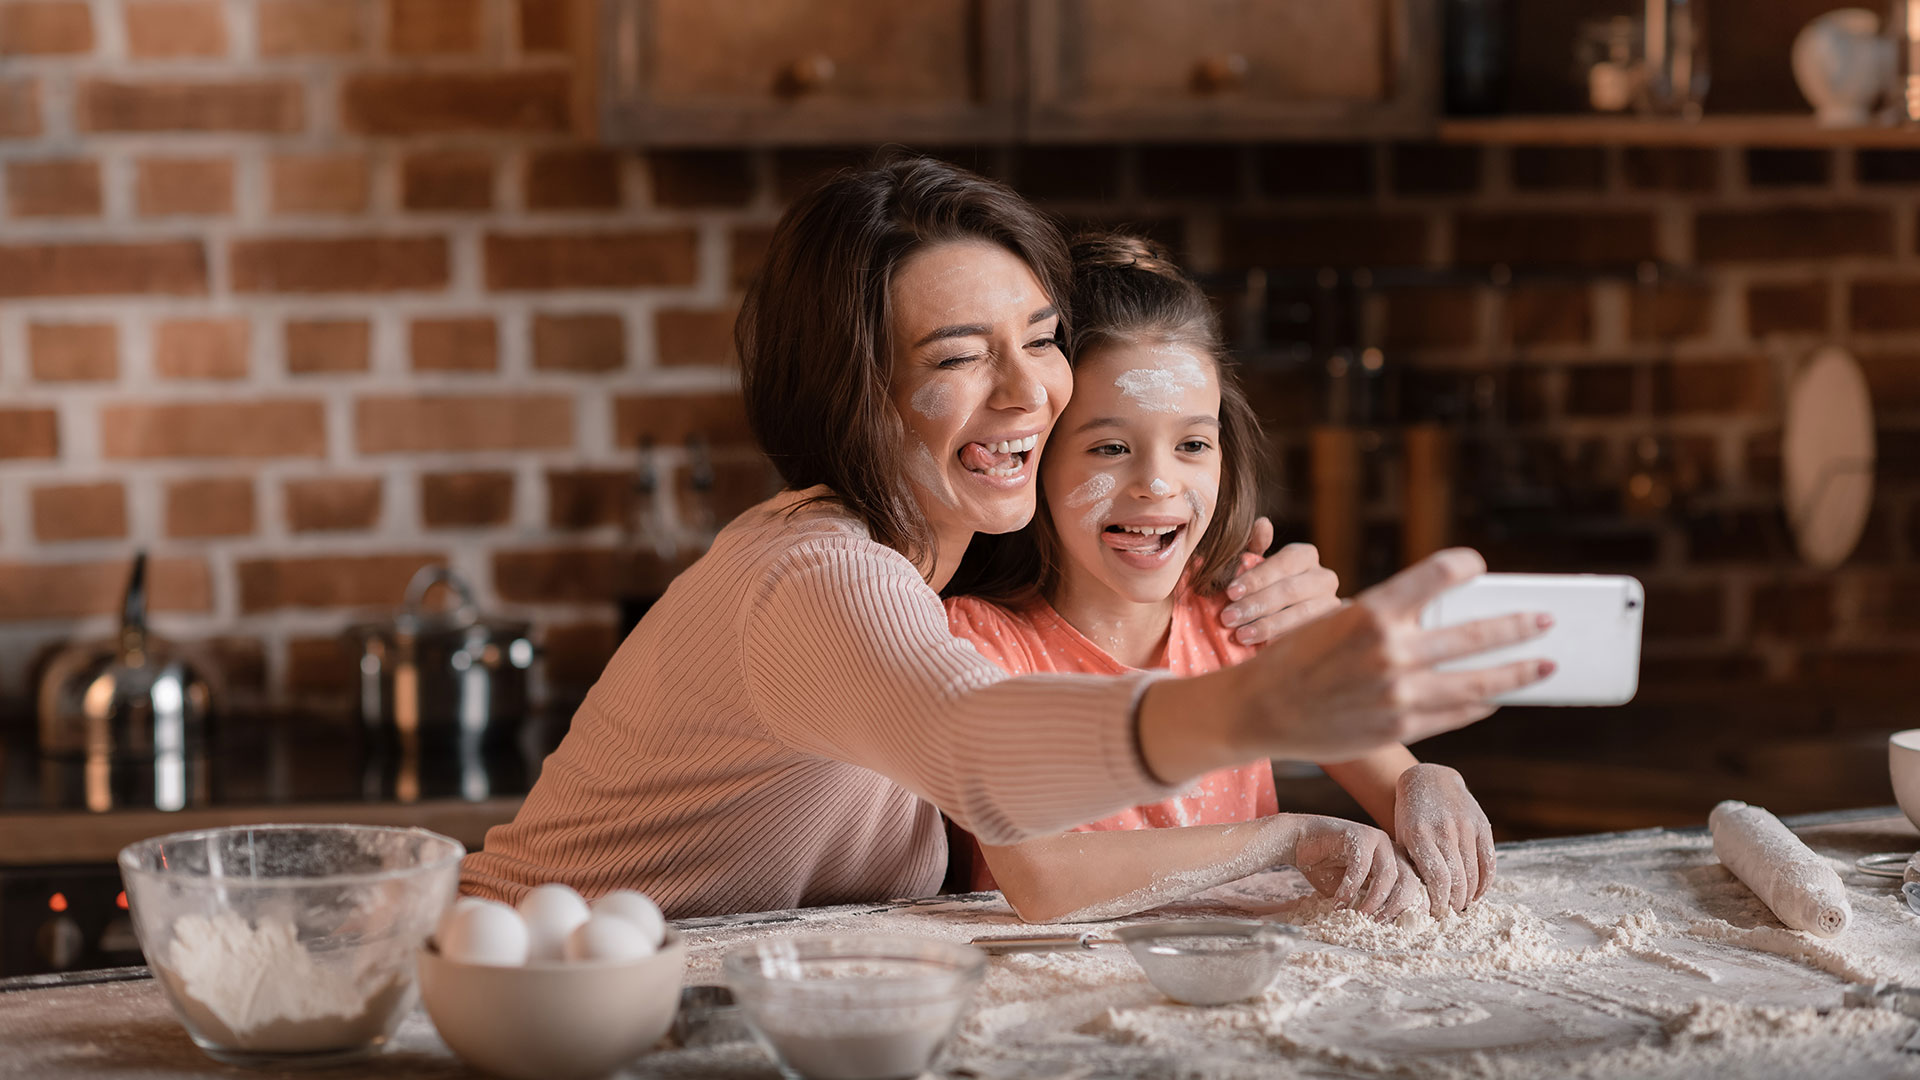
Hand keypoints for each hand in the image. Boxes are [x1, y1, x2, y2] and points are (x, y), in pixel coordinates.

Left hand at [1220, 518, 1340, 645]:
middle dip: (1256, 604)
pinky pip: (1311, 634)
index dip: (1256, 577)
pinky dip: (1287, 640)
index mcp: (1306, 555)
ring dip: (1269, 625)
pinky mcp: (1333, 628)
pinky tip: (1266, 648)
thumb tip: (1263, 524)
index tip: (1230, 592)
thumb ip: (1255, 546)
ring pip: (1302, 615)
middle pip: (1291, 590)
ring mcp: (1332, 604)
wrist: (1280, 615)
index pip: (1283, 562)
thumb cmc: (1263, 585)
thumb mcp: (1255, 565)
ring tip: (1241, 635)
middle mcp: (1325, 577)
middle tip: (1228, 618)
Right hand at [1225, 548, 1552, 762]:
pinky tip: (1496, 697)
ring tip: (1546, 665)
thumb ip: (1386, 620)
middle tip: (1548, 620)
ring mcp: (1399, 693)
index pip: (1435, 576)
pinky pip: (1456, 713)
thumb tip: (1440, 620)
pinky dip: (1481, 703)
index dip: (1463, 566)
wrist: (1260, 710)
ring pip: (1478, 682)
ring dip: (1519, 672)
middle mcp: (1390, 651)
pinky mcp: (1400, 726)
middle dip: (1519, 627)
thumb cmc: (1295, 659)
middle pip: (1473, 635)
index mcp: (1371, 612)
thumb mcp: (1334, 622)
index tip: (1478, 565)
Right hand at [1286, 815, 1422, 919]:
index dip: (1415, 909)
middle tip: (1380, 925)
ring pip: (1388, 875)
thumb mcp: (1356, 892)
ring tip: (1360, 917)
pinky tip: (1339, 902)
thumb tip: (1390, 929)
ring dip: (1374, 900)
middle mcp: (1393, 850)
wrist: (1299, 842)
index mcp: (1398, 864)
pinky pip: (1361, 866)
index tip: (1404, 931)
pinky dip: (1350, 888)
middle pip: (1410, 882)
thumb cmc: (1327, 869)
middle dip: (1396, 908)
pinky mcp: (1359, 834)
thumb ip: (1374, 902)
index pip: (1418, 888)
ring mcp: (1378, 840)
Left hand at [1393, 763, 1495, 917]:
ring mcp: (1465, 827)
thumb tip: (1422, 901)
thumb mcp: (1403, 837)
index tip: (1437, 914)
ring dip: (1469, 896)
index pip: (1438, 879)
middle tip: (1450, 914)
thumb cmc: (1410, 816)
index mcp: (1419, 835)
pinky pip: (1489, 862)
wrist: (1429, 780)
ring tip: (1462, 906)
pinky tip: (1477, 893)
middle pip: (1458, 880)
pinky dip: (1485, 883)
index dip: (1441, 902)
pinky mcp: (1482, 825)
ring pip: (1474, 874)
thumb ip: (1412, 864)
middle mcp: (1444, 830)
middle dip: (1455, 903)